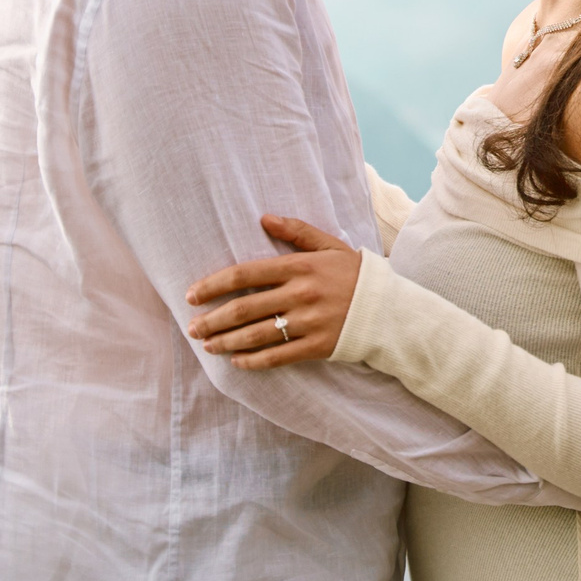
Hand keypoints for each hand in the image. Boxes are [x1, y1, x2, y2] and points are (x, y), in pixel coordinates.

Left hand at [183, 215, 360, 369]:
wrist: (388, 308)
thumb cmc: (354, 274)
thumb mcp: (329, 246)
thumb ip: (297, 232)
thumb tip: (264, 219)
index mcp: (299, 266)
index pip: (245, 274)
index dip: (213, 285)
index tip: (192, 295)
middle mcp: (301, 294)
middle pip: (244, 308)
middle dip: (212, 319)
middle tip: (192, 327)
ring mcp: (308, 322)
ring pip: (255, 335)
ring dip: (225, 341)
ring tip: (207, 345)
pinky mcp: (317, 346)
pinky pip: (277, 356)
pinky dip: (252, 361)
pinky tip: (236, 361)